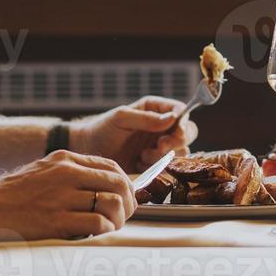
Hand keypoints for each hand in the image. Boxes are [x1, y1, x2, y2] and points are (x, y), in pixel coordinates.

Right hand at [0, 150, 136, 240]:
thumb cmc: (11, 194)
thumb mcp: (43, 171)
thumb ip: (71, 174)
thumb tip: (103, 185)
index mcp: (65, 159)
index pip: (111, 166)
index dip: (126, 182)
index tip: (127, 196)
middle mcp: (66, 173)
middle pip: (117, 183)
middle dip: (128, 201)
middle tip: (125, 215)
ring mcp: (61, 197)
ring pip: (111, 203)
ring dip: (118, 218)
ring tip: (112, 226)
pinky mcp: (55, 221)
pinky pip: (97, 223)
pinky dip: (105, 230)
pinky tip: (98, 234)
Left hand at [72, 96, 197, 171]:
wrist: (88, 152)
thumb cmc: (102, 129)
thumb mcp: (122, 118)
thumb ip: (146, 118)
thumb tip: (173, 117)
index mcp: (155, 109)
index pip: (181, 111)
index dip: (183, 121)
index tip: (177, 131)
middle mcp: (161, 126)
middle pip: (188, 132)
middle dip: (177, 141)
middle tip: (160, 147)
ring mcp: (159, 145)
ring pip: (180, 151)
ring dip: (164, 156)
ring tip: (142, 155)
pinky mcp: (154, 162)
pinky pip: (167, 167)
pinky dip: (156, 167)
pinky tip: (139, 163)